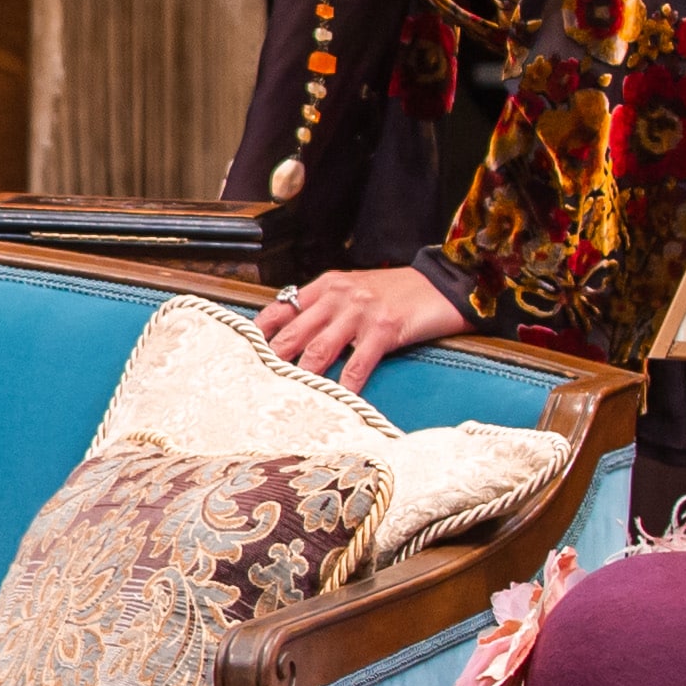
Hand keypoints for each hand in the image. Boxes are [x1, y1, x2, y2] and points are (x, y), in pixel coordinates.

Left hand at [255, 263, 466, 393]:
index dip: (259, 331)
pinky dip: (344, 386)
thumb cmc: (399, 292)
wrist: (444, 284)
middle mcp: (338, 296)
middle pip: (293, 332)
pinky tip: (335, 401)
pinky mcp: (384, 329)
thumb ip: (326, 307)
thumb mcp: (356, 290)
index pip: (281, 307)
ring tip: (283, 397)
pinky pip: (357, 364)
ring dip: (300, 376)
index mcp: (327, 285)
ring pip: (318, 349)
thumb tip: (294, 332)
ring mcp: (360, 312)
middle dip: (272, 360)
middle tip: (252, 383)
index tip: (241, 353)